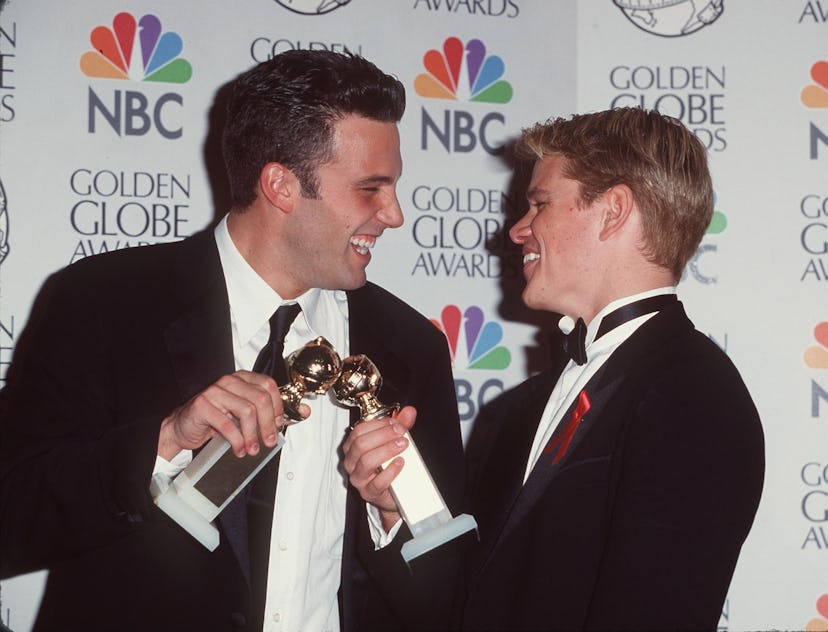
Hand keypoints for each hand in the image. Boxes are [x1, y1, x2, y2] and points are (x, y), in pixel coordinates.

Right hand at [157, 370, 307, 459]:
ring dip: (252, 435)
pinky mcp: (202, 404)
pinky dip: (237, 440)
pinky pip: (227, 423)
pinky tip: (238, 449)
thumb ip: (272, 413)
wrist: (185, 427)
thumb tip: (303, 412)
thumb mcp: (246, 415)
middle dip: (268, 424)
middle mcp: (230, 381)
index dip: (278, 407)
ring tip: (252, 449)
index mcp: (243, 379)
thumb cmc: (217, 419)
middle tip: (268, 442)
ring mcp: (215, 391)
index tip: (279, 425)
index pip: (268, 386)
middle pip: (260, 399)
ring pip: (246, 410)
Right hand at [341, 406, 416, 529]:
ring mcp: (358, 478)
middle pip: (361, 444)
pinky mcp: (369, 493)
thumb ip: (401, 425)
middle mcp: (351, 462)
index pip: (359, 430)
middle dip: (383, 435)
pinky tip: (401, 463)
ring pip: (366, 461)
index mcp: (353, 446)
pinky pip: (377, 482)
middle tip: (401, 432)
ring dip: (387, 450)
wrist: (392, 493)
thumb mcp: (393, 442)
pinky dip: (390, 471)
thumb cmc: (388, 465)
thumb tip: (409, 411)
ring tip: (403, 445)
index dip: (378, 425)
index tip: (396, 423)